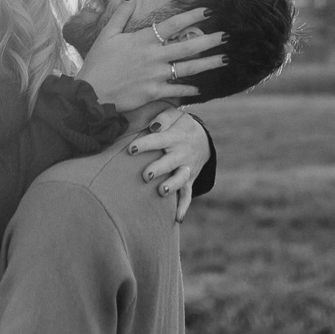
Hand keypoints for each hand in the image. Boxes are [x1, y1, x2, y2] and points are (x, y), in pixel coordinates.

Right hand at [76, 4, 225, 113]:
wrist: (91, 93)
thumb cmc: (98, 62)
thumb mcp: (107, 34)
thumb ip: (121, 13)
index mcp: (143, 39)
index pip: (173, 24)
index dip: (192, 15)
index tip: (208, 11)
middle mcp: (153, 56)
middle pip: (188, 46)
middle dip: (210, 40)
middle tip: (227, 36)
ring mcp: (155, 75)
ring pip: (188, 68)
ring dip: (208, 64)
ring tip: (225, 59)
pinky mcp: (154, 93)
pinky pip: (177, 90)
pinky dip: (189, 89)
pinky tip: (200, 88)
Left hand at [127, 106, 209, 222]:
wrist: (204, 139)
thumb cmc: (180, 126)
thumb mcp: (176, 115)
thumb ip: (163, 117)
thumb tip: (153, 126)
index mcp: (174, 137)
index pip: (158, 140)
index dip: (145, 144)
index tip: (131, 149)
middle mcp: (181, 154)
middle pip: (169, 162)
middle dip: (159, 169)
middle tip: (146, 175)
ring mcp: (186, 169)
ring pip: (180, 179)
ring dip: (172, 186)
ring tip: (162, 191)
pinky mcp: (189, 181)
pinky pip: (187, 195)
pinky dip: (183, 206)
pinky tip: (177, 218)